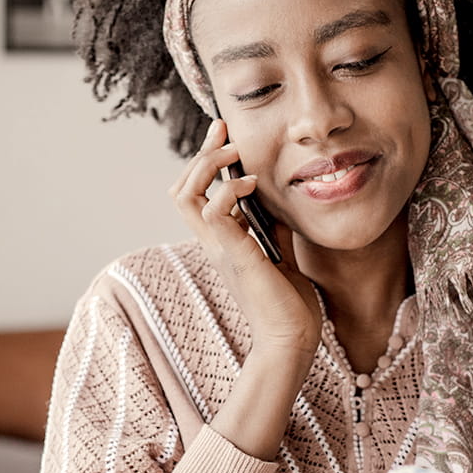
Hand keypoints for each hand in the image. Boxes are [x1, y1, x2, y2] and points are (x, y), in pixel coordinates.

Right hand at [169, 119, 321, 358]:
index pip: (195, 193)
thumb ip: (271, 227)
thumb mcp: (280, 253)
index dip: (205, 159)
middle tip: (224, 131)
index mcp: (221, 242)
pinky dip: (228, 189)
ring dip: (209, 165)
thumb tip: (275, 199)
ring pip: (186, 194)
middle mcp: (213, 243)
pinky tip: (252, 184)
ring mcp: (220, 248)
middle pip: (181, 188)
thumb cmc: (288, 305)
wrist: (292, 341)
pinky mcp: (235, 254)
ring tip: (235, 153)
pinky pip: (214, 210)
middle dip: (201, 153)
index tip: (224, 133)